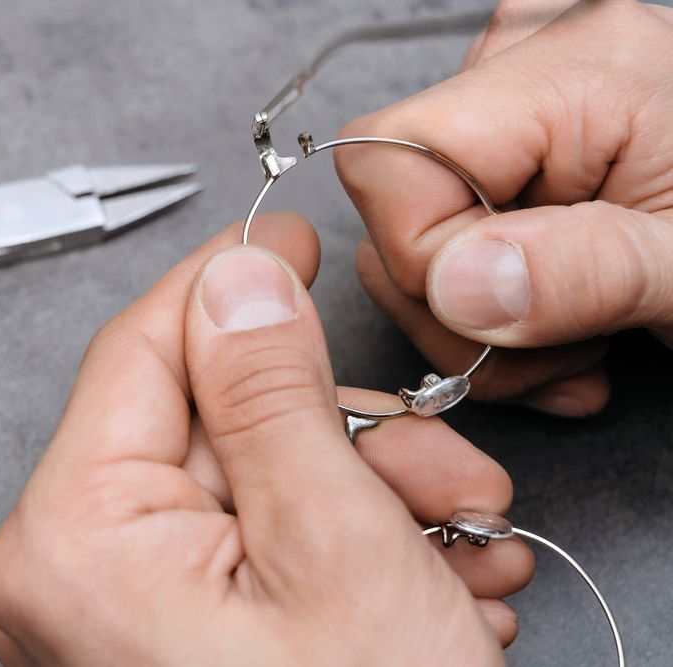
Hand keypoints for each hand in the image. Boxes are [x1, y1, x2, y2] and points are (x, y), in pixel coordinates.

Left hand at [0, 217, 531, 664]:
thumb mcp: (333, 547)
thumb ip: (271, 393)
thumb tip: (238, 281)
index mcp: (75, 539)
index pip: (148, 351)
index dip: (229, 283)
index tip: (286, 237)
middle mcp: (72, 575)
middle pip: (215, 426)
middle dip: (345, 431)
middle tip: (438, 462)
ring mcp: (116, 611)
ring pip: (254, 485)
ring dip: (370, 496)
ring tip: (459, 545)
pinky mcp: (166, 636)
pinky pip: (257, 547)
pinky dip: (348, 547)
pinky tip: (424, 582)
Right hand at [336, 0, 672, 415]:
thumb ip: (587, 273)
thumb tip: (454, 286)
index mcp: (578, 67)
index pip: (390, 161)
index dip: (426, 262)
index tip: (509, 319)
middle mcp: (527, 63)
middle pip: (391, 210)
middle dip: (459, 315)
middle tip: (555, 353)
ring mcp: (511, 101)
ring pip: (405, 239)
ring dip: (478, 326)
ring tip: (573, 344)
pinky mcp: (509, 143)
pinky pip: (443, 235)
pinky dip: (490, 306)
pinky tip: (556, 323)